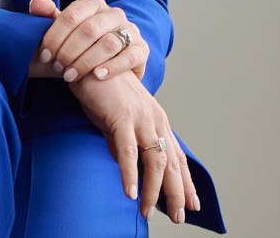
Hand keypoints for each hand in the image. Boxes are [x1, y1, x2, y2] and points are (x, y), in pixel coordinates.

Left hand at [29, 0, 148, 82]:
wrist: (108, 72)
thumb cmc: (80, 48)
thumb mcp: (64, 33)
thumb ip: (49, 17)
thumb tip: (35, 3)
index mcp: (94, 4)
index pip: (72, 15)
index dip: (55, 36)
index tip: (44, 54)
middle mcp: (114, 14)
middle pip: (89, 30)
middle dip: (69, 50)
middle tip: (57, 67)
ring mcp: (130, 30)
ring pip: (108, 43)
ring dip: (86, 61)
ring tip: (70, 76)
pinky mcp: (141, 49)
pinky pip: (129, 56)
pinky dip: (112, 67)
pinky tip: (97, 76)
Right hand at [68, 71, 199, 222]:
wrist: (87, 62)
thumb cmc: (101, 90)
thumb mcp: (117, 120)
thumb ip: (124, 142)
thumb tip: (126, 165)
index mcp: (156, 120)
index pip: (176, 156)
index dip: (186, 181)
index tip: (193, 203)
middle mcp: (154, 120)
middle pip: (171, 162)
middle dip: (177, 192)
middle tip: (178, 217)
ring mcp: (139, 119)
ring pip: (154, 161)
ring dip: (152, 189)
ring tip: (148, 211)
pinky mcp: (120, 118)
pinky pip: (127, 151)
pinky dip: (128, 173)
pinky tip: (130, 192)